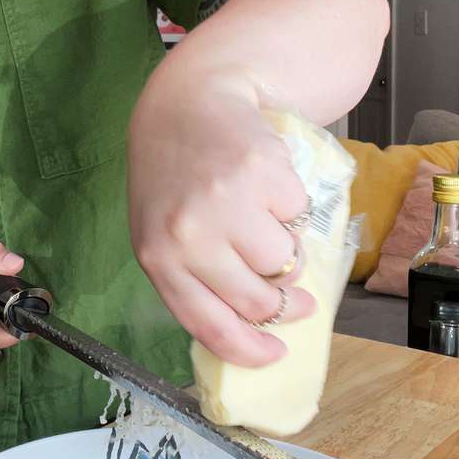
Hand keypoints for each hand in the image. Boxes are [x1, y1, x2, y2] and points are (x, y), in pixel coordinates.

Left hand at [128, 67, 315, 367]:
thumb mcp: (162, 231)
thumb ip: (194, 279)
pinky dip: (291, 208)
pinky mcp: (265, 173)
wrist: (188, 103)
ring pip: (287, 263)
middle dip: (286, 308)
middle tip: (297, 301)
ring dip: (288, 253)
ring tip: (267, 226)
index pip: (209, 326)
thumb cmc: (174, 175)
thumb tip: (250, 329)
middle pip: (259, 301)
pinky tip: (265, 186)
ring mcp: (228, 204)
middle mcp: (191, 235)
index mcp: (159, 258)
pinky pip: (299, 216)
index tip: (275, 355)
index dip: (250, 350)